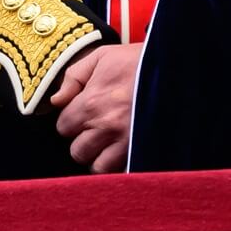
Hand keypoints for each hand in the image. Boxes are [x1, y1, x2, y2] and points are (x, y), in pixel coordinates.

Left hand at [50, 42, 141, 172]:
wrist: (174, 67)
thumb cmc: (137, 61)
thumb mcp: (101, 57)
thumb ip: (73, 77)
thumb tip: (56, 100)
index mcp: (91, 103)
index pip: (63, 127)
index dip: (70, 120)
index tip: (80, 114)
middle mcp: (107, 126)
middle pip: (78, 152)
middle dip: (82, 141)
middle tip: (94, 129)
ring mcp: (127, 142)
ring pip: (99, 167)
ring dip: (100, 157)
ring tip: (107, 142)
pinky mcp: (144, 150)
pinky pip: (124, 172)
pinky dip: (120, 166)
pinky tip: (122, 151)